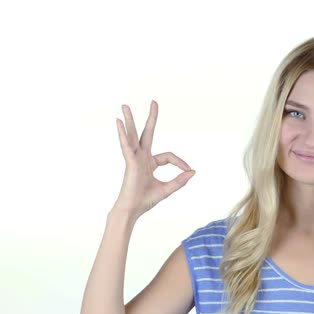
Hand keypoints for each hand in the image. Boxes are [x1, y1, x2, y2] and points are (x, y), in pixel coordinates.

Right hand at [112, 100, 194, 219]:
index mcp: (150, 163)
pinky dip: (122, 134)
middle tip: (154, 102)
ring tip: (125, 105)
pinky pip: (126, 145)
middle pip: (146, 133)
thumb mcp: (167, 189)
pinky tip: (119, 122)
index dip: (180, 162)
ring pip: (133, 135)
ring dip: (130, 120)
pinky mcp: (129, 163)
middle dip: (151, 118)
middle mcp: (141, 157)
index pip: (168, 156)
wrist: (132, 210)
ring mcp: (134, 158)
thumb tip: (193, 171)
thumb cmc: (145, 200)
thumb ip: (180, 180)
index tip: (188, 170)